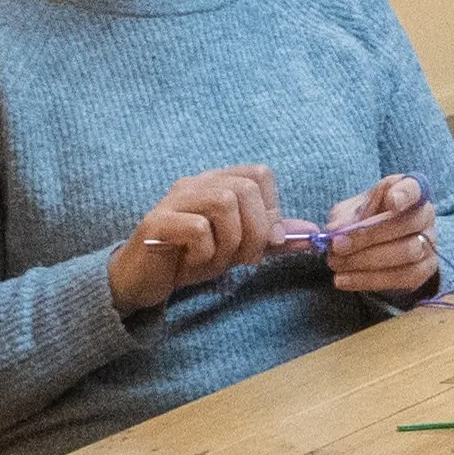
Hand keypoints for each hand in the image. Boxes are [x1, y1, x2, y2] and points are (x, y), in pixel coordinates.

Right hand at [109, 164, 281, 310]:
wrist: (143, 279)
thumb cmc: (189, 259)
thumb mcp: (237, 249)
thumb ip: (271, 239)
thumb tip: (310, 232)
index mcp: (217, 183)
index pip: (260, 174)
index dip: (271, 210)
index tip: (266, 241)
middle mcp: (196, 184)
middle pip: (246, 188)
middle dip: (256, 232)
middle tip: (245, 259)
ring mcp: (174, 201)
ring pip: (224, 202)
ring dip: (232, 241)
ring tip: (218, 261)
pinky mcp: (157, 224)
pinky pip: (197, 229)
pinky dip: (206, 253)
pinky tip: (194, 262)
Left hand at [324, 175, 439, 295]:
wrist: (379, 247)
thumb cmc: (365, 220)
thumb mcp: (351, 211)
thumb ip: (344, 217)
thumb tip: (335, 230)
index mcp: (410, 191)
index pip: (414, 188)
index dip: (405, 194)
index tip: (392, 201)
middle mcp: (425, 215)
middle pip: (407, 224)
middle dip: (369, 236)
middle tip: (337, 245)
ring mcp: (429, 243)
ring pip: (406, 253)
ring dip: (366, 260)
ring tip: (337, 264)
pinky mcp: (424, 270)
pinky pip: (401, 277)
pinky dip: (369, 280)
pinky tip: (345, 280)